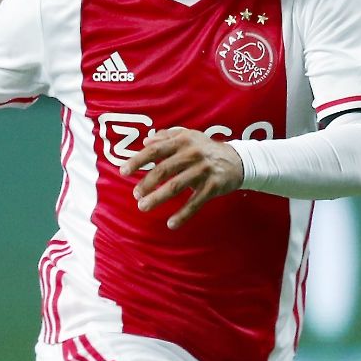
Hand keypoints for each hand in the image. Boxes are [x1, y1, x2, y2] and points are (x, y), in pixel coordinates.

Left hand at [121, 128, 244, 229]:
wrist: (237, 160)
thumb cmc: (205, 148)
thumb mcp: (188, 136)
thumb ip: (166, 137)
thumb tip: (145, 142)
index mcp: (183, 140)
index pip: (155, 150)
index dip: (138, 161)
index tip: (123, 172)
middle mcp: (193, 153)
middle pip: (164, 170)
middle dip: (146, 183)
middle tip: (135, 195)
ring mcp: (204, 170)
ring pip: (176, 186)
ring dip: (158, 198)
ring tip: (143, 206)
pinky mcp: (214, 186)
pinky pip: (195, 202)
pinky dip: (183, 214)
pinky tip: (171, 224)